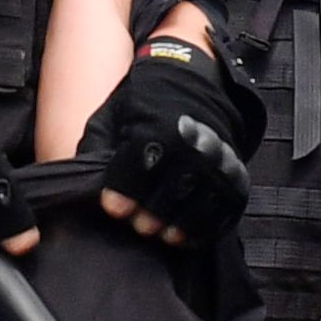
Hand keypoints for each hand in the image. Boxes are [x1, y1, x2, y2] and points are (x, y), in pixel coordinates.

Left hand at [85, 35, 259, 243]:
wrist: (190, 84)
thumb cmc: (144, 106)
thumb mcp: (111, 116)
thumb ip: (95, 148)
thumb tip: (82, 183)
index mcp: (161, 126)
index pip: (142, 167)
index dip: (125, 192)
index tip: (114, 209)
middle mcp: (196, 144)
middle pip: (175, 189)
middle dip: (154, 213)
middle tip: (140, 226)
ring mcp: (220, 161)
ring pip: (203, 203)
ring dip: (182, 224)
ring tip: (164, 235)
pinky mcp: (237, 177)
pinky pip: (226, 210)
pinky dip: (208, 227)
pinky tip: (187, 235)